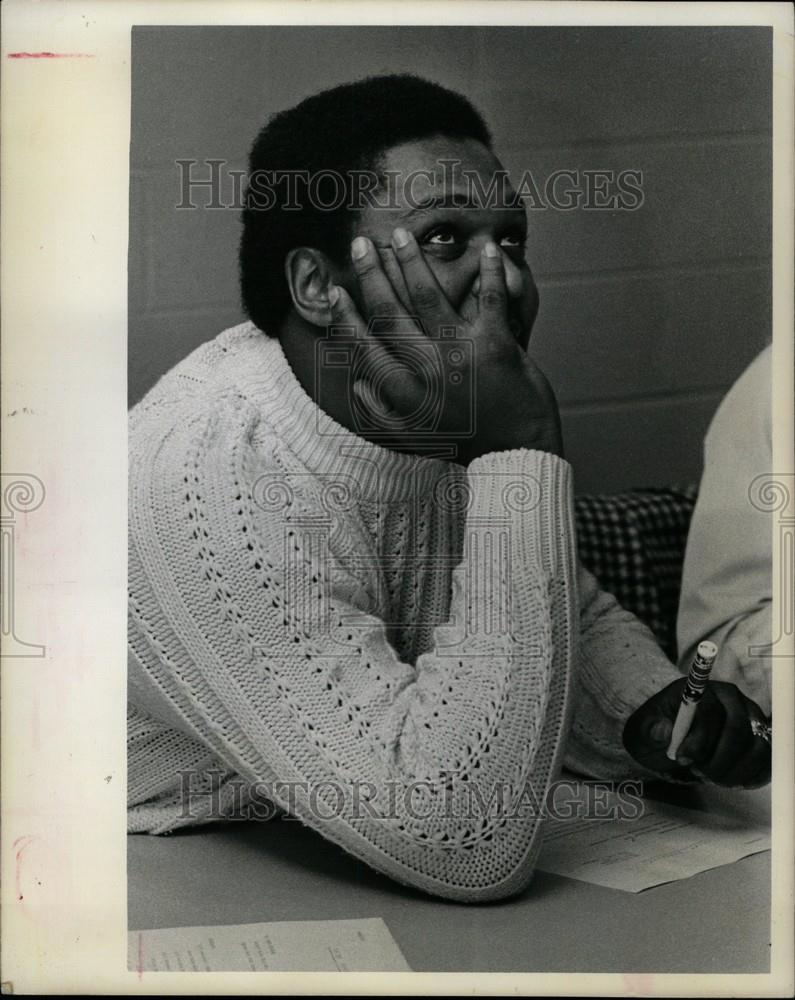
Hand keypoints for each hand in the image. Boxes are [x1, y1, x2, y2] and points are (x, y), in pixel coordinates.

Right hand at [328, 229, 562, 464]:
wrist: (515, 453)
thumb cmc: (465, 441)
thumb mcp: (414, 435)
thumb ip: (381, 411)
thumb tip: (355, 382)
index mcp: (402, 393)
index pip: (365, 346)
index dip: (346, 316)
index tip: (336, 291)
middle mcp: (426, 371)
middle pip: (390, 312)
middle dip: (372, 273)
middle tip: (361, 245)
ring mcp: (461, 355)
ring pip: (428, 297)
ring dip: (412, 261)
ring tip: (400, 236)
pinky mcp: (496, 346)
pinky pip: (489, 299)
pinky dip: (490, 272)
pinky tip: (487, 249)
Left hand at [623, 679, 770, 787]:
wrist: (672, 741)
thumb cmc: (659, 733)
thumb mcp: (642, 731)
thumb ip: (651, 729)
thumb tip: (665, 731)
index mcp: (701, 690)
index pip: (710, 711)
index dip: (698, 739)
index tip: (683, 758)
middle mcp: (731, 699)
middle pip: (738, 728)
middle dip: (720, 758)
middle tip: (701, 774)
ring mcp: (750, 718)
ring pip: (758, 745)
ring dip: (737, 770)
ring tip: (715, 779)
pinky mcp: (761, 737)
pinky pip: (769, 758)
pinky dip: (755, 775)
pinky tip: (734, 782)